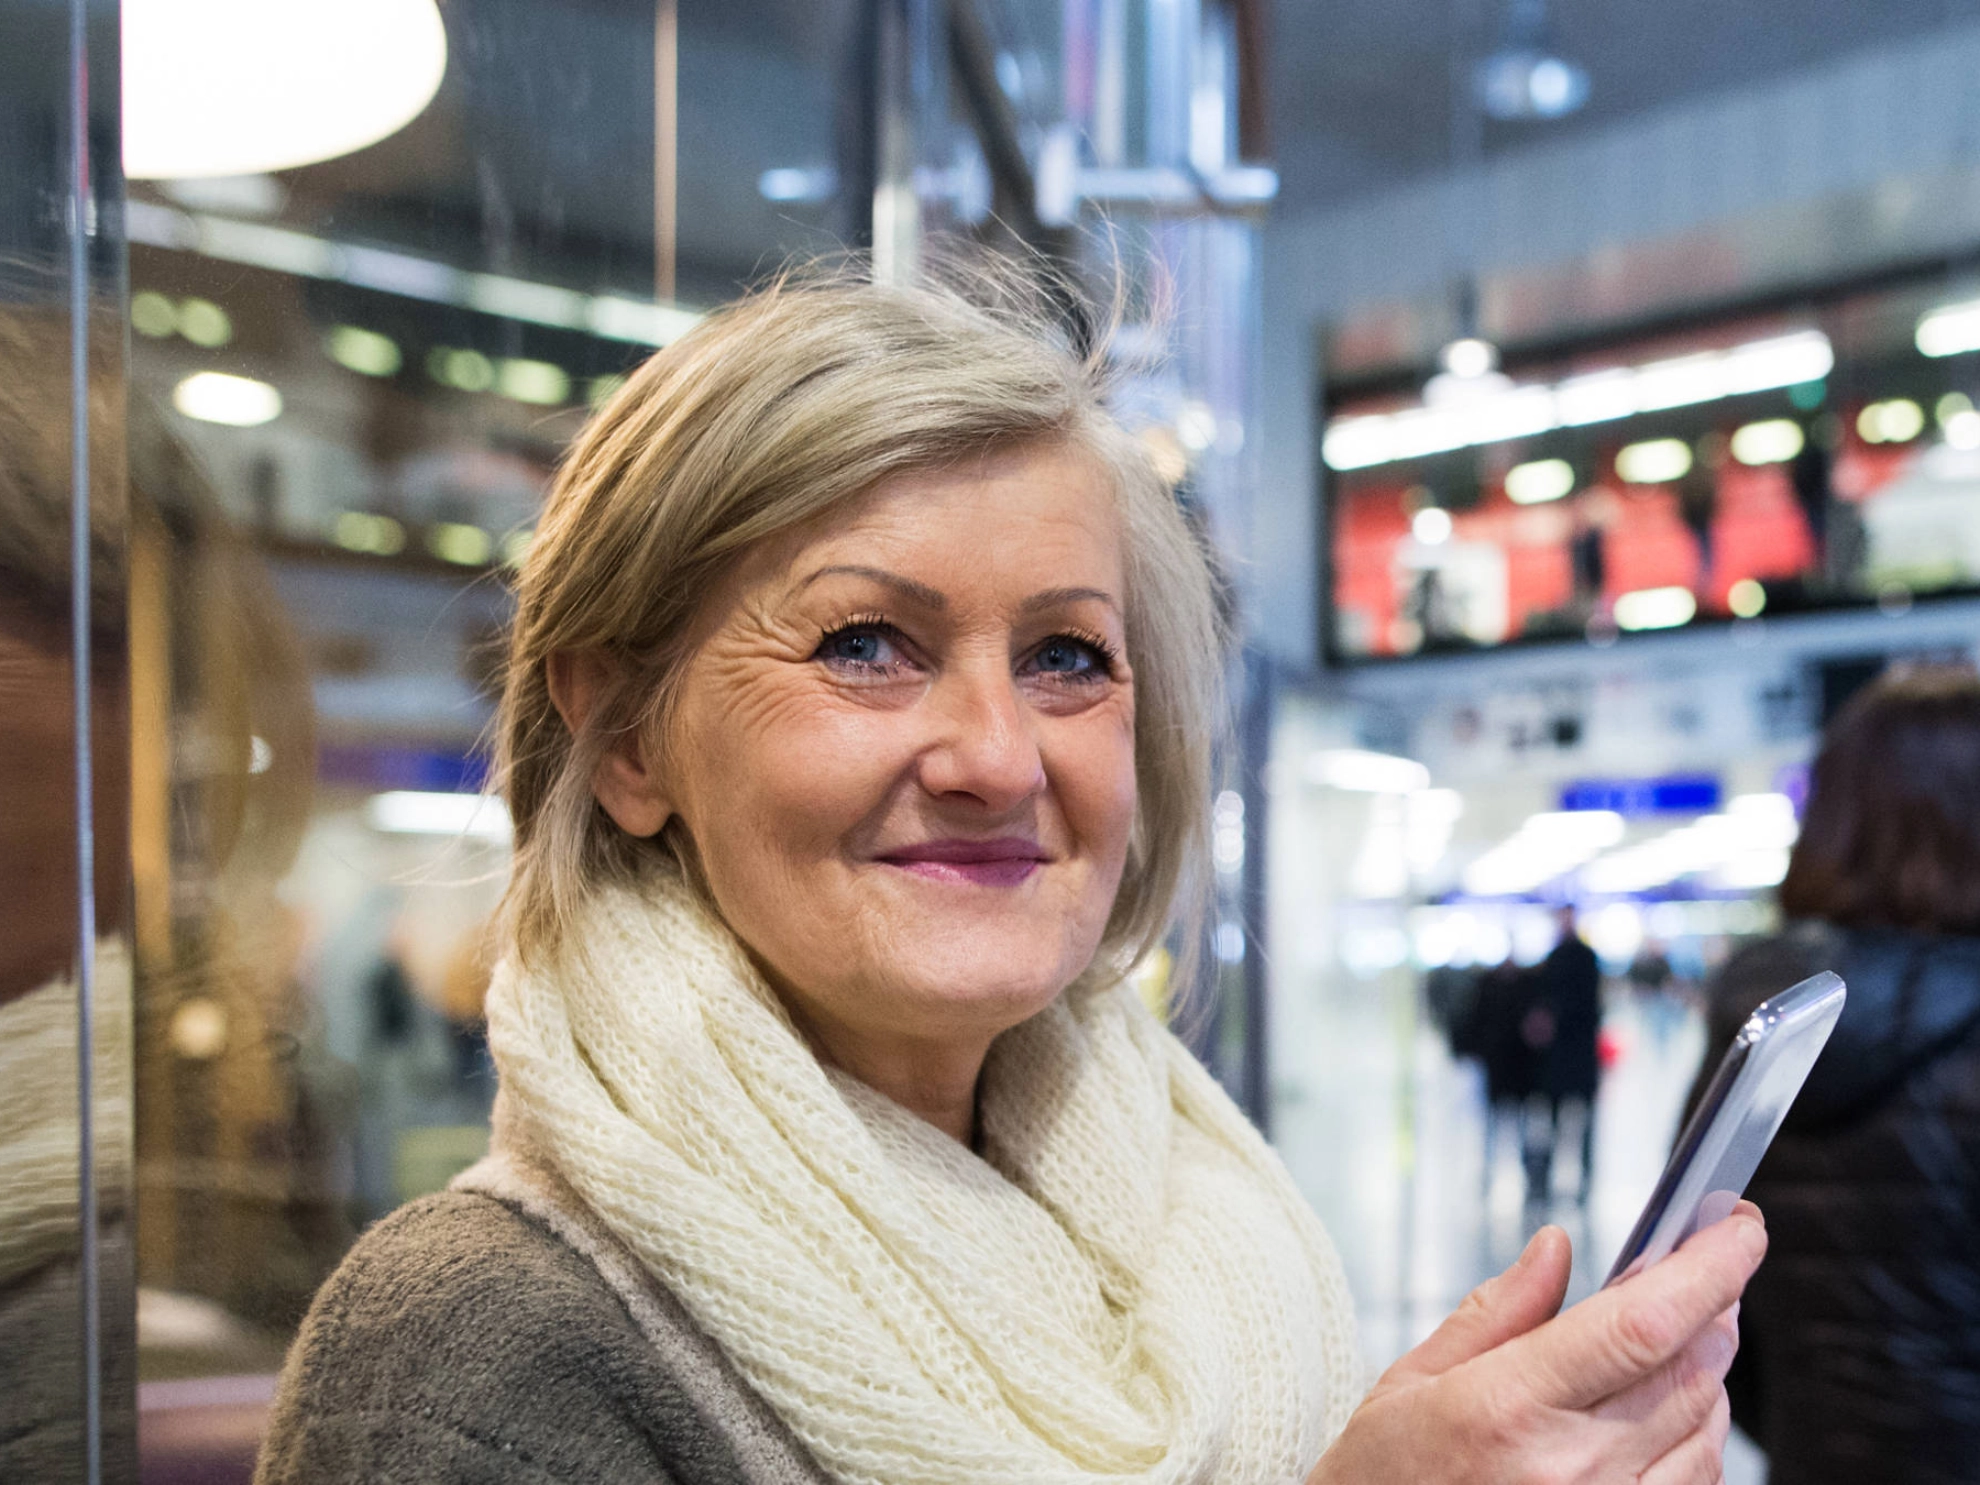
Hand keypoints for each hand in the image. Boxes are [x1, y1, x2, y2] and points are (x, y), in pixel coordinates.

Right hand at [1308, 1203, 1765, 1484]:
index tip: (1735, 1228)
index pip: (1641, 1326)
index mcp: (1507, 1408)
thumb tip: (1554, 1248)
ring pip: (1706, 1426)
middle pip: (1690, 1369)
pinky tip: (1664, 1407)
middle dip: (1713, 1305)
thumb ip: (1497, 1312)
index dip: (1707, 1269)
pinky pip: (1697, 1480)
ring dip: (1705, 1368)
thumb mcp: (1412, 1381)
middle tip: (1703, 1263)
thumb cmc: (1387, 1478)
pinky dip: (1698, 1431)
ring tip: (1674, 1335)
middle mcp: (1570, 1469)